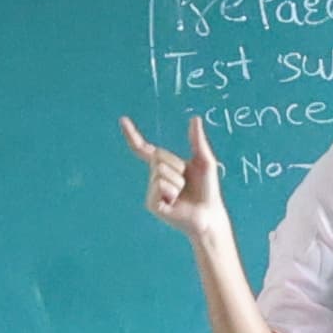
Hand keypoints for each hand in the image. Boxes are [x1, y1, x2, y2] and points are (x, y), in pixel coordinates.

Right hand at [120, 115, 230, 246]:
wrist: (209, 215)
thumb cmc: (208, 190)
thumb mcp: (205, 161)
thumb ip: (198, 140)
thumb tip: (195, 118)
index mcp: (164, 165)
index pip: (145, 149)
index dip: (132, 135)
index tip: (122, 120)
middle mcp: (155, 177)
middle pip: (158, 156)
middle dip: (177, 166)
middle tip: (186, 183)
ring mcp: (152, 190)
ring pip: (160, 171)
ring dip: (178, 181)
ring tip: (183, 194)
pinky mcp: (152, 203)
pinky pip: (159, 185)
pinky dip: (172, 191)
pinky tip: (175, 202)